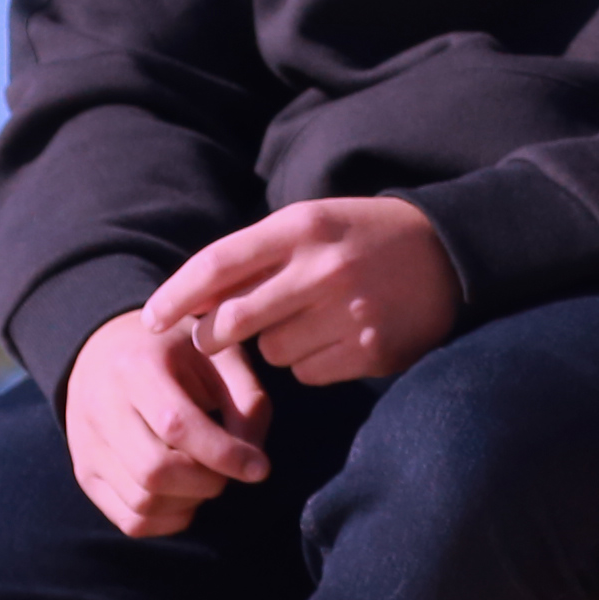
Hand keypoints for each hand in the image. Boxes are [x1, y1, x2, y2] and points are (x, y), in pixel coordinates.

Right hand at [65, 308, 272, 539]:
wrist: (106, 349)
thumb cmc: (176, 352)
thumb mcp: (219, 355)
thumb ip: (248, 401)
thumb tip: (253, 464)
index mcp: (135, 366)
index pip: (176, 425)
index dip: (224, 454)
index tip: (259, 467)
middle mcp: (100, 407)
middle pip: (155, 471)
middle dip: (207, 482)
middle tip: (228, 470)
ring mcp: (86, 445)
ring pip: (143, 502)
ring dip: (189, 502)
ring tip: (205, 476)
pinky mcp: (85, 473)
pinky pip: (131, 521)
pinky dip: (168, 519)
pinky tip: (184, 494)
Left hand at [149, 197, 459, 393]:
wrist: (448, 254)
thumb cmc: (359, 238)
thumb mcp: (310, 224)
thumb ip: (256, 256)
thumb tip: (192, 303)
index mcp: (301, 227)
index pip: (218, 265)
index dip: (176, 296)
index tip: (149, 320)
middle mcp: (322, 268)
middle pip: (234, 321)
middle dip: (213, 336)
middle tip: (215, 337)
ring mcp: (349, 312)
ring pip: (272, 353)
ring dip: (276, 346)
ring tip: (310, 320)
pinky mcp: (371, 351)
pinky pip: (308, 374)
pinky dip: (311, 364)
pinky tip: (337, 339)